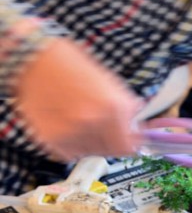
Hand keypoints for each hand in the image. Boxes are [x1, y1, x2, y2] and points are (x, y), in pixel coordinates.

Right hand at [14, 38, 143, 161]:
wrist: (33, 60)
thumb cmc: (72, 67)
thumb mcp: (111, 84)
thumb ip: (126, 109)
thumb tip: (137, 129)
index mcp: (113, 107)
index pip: (128, 147)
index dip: (128, 144)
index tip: (126, 142)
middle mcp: (93, 122)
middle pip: (109, 151)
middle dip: (108, 142)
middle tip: (99, 128)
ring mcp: (71, 132)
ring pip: (88, 153)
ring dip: (88, 143)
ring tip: (77, 121)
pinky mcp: (50, 138)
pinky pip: (68, 153)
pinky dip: (69, 144)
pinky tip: (64, 125)